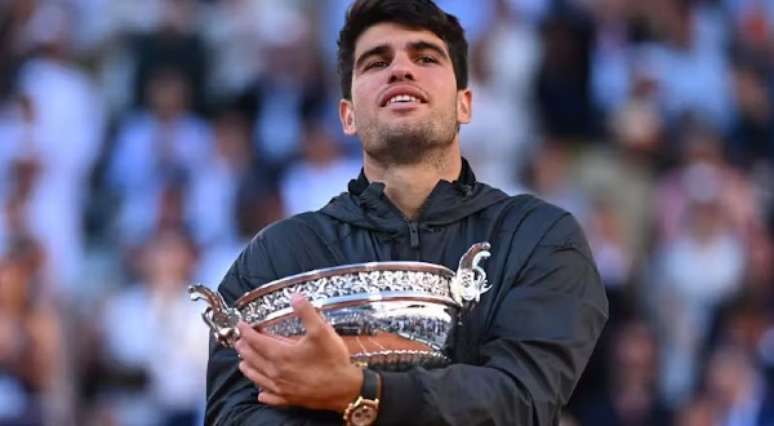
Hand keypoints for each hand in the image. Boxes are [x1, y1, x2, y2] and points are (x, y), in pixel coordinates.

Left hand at [235, 294, 362, 411]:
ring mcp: (281, 388)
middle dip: (244, 347)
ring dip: (248, 367)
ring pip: (256, 377)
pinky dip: (262, 392)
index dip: (246, 331)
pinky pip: (269, 397)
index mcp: (281, 355)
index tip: (241, 325)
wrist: (344, 390)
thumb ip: (307, 313)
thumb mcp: (322, 332)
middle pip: (252, 359)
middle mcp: (276, 373)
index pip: (256, 341)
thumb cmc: (333, 361)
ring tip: (243, 361)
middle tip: (240, 340)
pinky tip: (261, 392)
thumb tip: (295, 297)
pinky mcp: (289, 399)